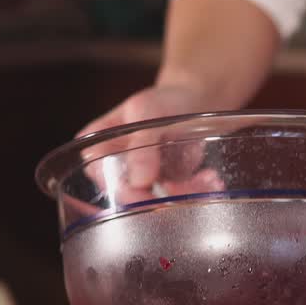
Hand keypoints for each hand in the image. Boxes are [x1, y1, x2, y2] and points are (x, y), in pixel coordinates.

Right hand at [76, 84, 217, 205]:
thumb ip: (141, 143)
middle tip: (186, 189)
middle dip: (160, 199)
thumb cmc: (163, 100)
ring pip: (155, 204)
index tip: (150, 195)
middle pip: (128, 199)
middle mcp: (112, 169)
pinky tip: (209, 178)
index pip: (102, 179)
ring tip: (207, 179)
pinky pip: (176, 200)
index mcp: (96, 148)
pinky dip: (195, 193)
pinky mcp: (162, 190)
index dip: (124, 193)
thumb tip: (139, 182)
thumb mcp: (148, 110)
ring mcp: (138, 182)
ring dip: (183, 196)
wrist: (195, 100)